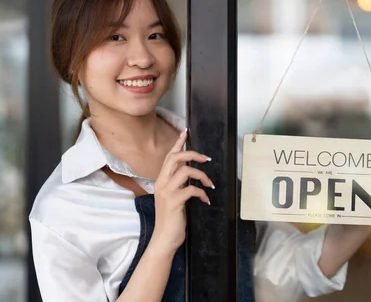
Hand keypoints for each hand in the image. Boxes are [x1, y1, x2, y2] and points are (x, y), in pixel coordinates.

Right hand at [151, 129, 213, 252]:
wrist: (164, 239)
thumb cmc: (170, 219)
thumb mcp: (172, 197)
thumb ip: (178, 184)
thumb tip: (191, 173)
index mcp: (161, 180)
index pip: (169, 157)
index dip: (178, 144)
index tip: (185, 132)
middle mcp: (162, 183)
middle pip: (176, 158)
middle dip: (193, 154)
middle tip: (206, 158)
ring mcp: (167, 192)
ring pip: (186, 171)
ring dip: (202, 176)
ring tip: (209, 185)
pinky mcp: (174, 202)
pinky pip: (192, 190)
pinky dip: (202, 193)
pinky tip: (205, 200)